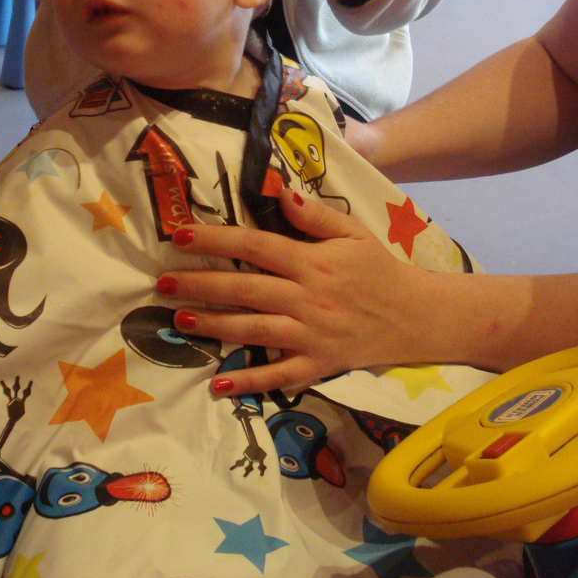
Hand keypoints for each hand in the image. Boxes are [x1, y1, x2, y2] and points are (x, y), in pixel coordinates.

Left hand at [156, 189, 425, 396]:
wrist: (416, 316)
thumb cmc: (378, 268)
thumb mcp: (353, 231)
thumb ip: (315, 215)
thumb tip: (280, 192)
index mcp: (311, 261)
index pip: (256, 246)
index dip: (216, 240)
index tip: (180, 236)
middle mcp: (306, 298)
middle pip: (245, 289)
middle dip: (200, 285)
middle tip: (161, 283)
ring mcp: (310, 334)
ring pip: (253, 330)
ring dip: (213, 326)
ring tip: (178, 320)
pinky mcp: (317, 364)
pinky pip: (278, 376)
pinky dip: (248, 383)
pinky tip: (217, 384)